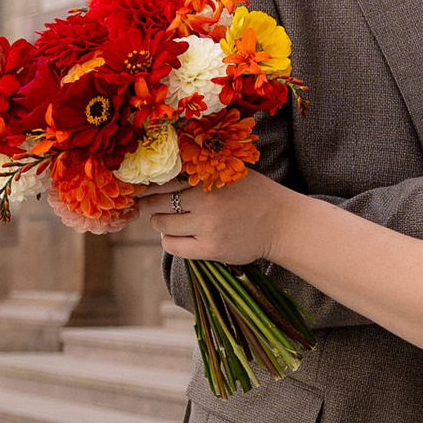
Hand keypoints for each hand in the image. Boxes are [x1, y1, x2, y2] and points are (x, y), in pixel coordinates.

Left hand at [152, 178, 284, 264]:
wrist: (281, 222)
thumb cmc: (255, 194)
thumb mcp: (231, 174)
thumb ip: (201, 173)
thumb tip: (163, 177)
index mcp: (209, 179)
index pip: (163, 181)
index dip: (148, 187)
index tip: (141, 190)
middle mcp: (205, 201)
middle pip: (157, 203)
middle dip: (150, 205)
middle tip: (148, 206)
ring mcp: (207, 227)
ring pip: (162, 225)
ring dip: (161, 223)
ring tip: (169, 221)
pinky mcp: (210, 249)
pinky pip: (173, 246)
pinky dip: (170, 241)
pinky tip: (177, 237)